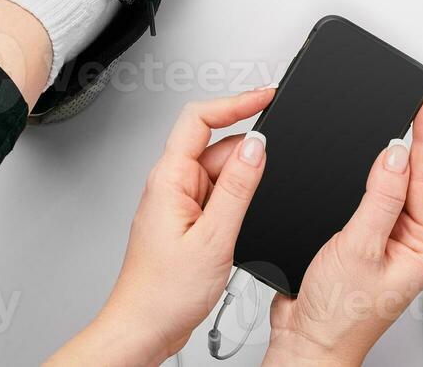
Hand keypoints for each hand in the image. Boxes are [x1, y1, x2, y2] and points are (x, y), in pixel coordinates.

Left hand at [47, 88, 276, 365]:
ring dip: (242, 180)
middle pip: (215, 144)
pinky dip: (236, 198)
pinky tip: (243, 220)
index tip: (265, 95)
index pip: (199, 118)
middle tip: (278, 163)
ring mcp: (178, 201)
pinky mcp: (186, 219)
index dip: (235, 101)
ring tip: (248, 216)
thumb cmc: (163, 292)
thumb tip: (257, 146)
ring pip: (219, 171)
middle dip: (248, 151)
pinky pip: (216, 195)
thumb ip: (238, 187)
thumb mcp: (214, 237)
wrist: (145, 327)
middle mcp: (170, 185)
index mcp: (169, 179)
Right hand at [264, 94, 422, 366]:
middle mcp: (411, 243)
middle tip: (414, 101)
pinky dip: (364, 175)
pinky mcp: (364, 240)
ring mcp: (388, 241)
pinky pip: (370, 197)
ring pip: (391, 185)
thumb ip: (379, 197)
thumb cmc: (339, 315)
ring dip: (387, 155)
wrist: (307, 341)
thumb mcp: (360, 247)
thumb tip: (394, 155)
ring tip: (394, 120)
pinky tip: (362, 160)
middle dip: (412, 138)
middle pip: (414, 178)